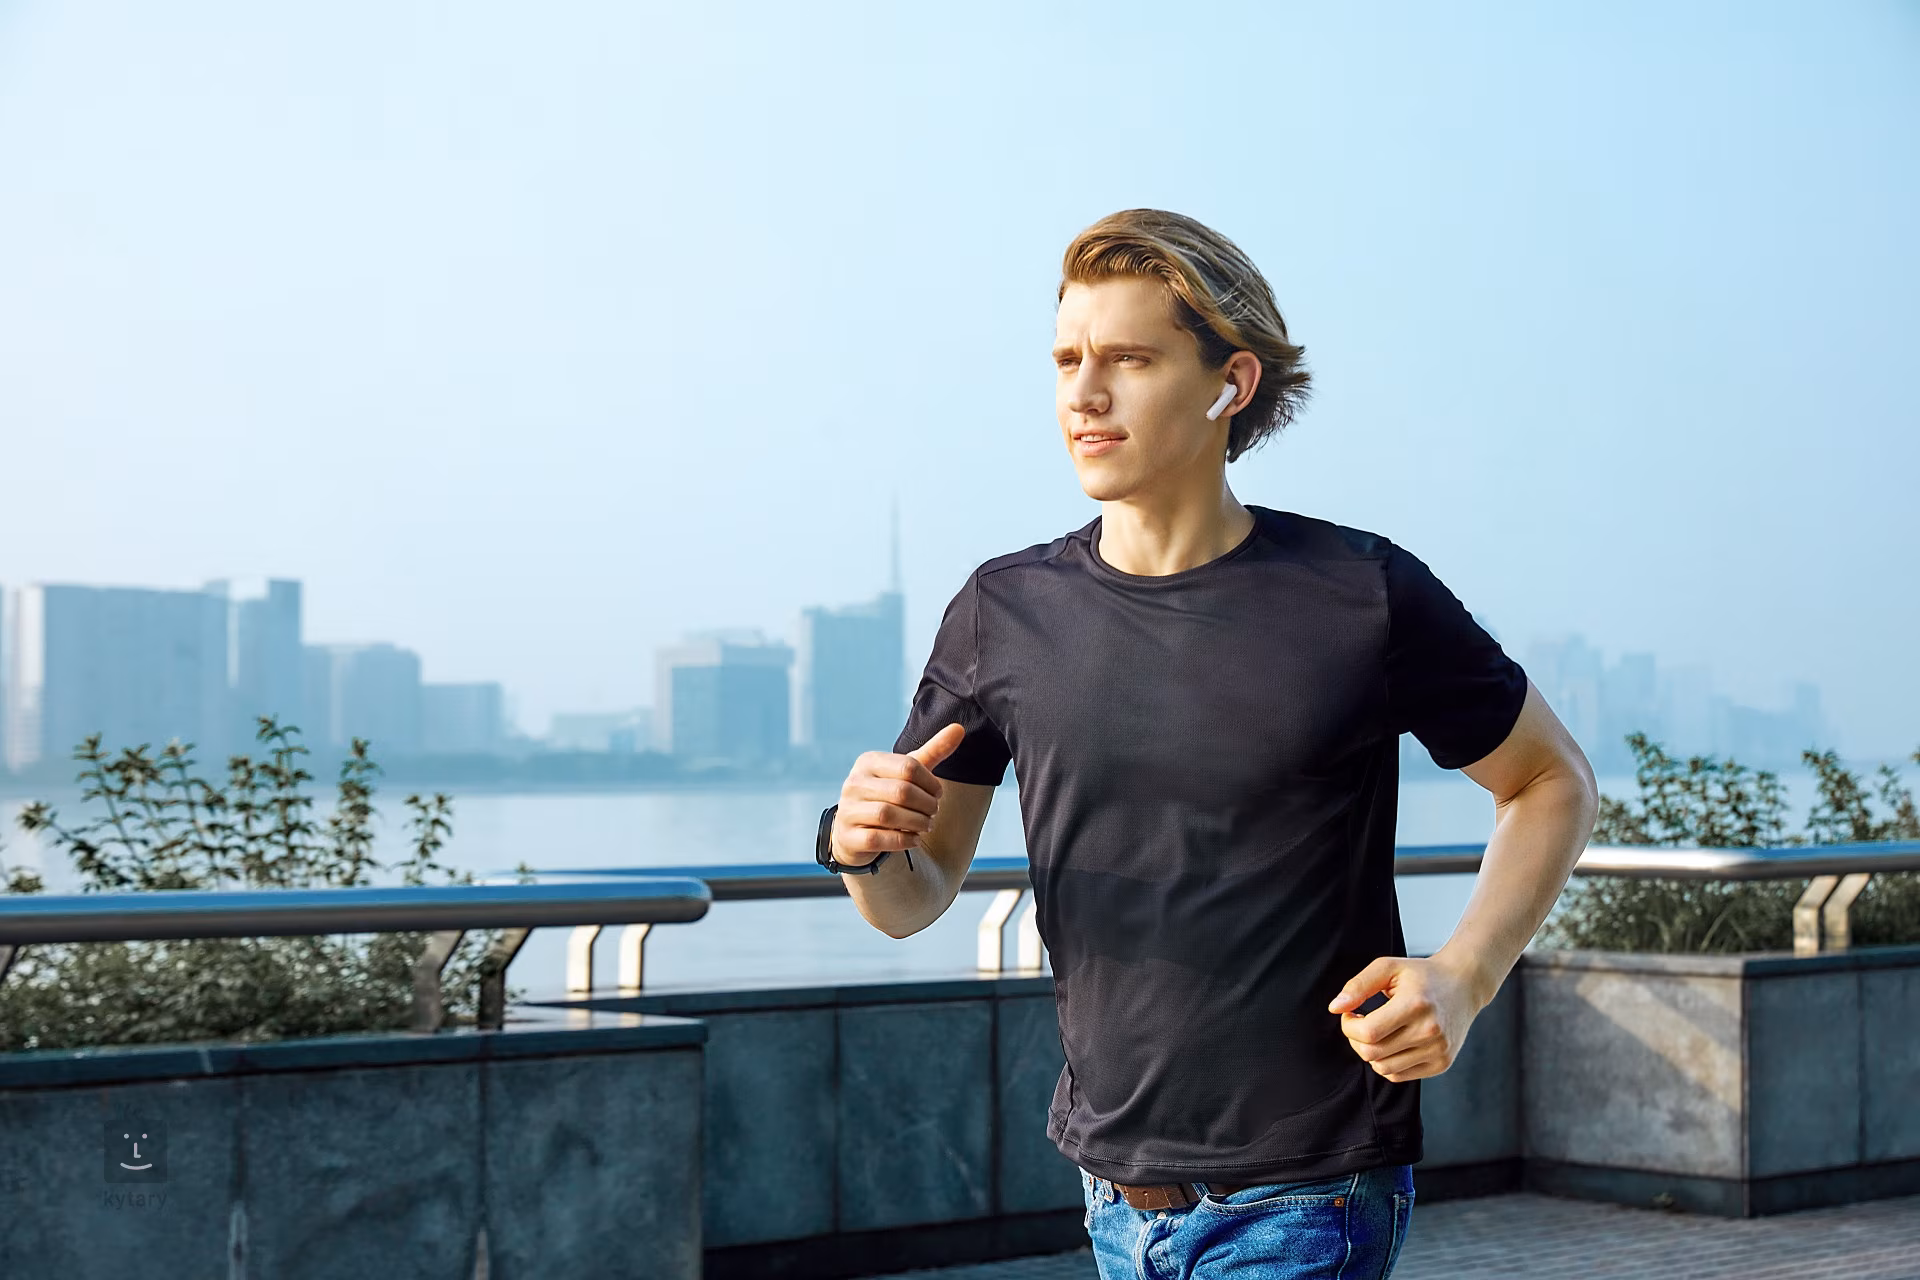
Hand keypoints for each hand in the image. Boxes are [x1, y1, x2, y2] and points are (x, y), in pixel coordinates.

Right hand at [830, 723, 965, 866]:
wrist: (854, 828)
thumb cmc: (887, 794)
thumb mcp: (907, 772)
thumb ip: (933, 751)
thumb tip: (959, 728)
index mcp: (869, 762)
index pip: (908, 766)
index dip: (930, 782)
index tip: (937, 793)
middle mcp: (854, 783)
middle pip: (901, 791)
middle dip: (926, 805)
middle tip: (934, 812)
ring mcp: (848, 810)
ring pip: (888, 815)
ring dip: (916, 823)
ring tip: (926, 825)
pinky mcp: (848, 836)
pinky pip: (877, 839)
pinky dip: (902, 841)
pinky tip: (914, 839)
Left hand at [1328, 954, 1482, 1082]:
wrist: (1463, 985)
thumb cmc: (1421, 975)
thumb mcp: (1388, 968)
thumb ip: (1358, 986)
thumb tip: (1335, 1008)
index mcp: (1416, 1005)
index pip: (1368, 1032)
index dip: (1349, 1025)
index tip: (1351, 1013)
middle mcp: (1430, 1031)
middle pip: (1372, 1053)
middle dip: (1356, 1039)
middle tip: (1360, 1023)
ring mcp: (1438, 1051)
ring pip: (1383, 1068)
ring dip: (1370, 1053)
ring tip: (1377, 1032)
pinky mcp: (1442, 1064)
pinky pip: (1399, 1076)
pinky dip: (1387, 1063)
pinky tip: (1392, 1043)